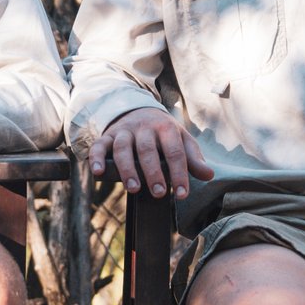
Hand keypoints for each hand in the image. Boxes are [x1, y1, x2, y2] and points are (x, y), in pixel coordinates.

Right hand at [89, 108, 213, 199]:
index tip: (182, 194)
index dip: (179, 173)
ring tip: (134, 189)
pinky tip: (97, 173)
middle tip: (159, 193)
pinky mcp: (108, 136)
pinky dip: (96, 158)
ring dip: (127, 169)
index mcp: (166, 128)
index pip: (175, 152)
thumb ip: (193, 158)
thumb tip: (208, 175)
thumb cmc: (163, 133)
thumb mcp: (181, 140)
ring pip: (123, 148)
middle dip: (153, 172)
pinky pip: (99, 145)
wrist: (139, 110)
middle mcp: (144, 127)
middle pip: (147, 150)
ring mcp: (124, 131)